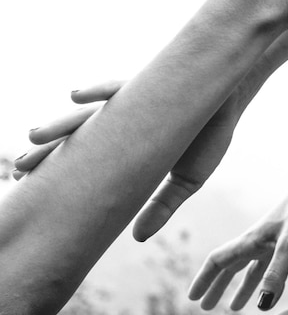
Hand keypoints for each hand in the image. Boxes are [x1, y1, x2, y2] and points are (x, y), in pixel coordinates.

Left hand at [14, 79, 244, 241]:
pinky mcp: (148, 83)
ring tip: (33, 135)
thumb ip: (162, 205)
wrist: (231, 102)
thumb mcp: (187, 180)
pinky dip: (98, 90)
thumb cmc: (209, 137)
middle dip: (46, 150)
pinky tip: (77, 95)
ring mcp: (133, 102)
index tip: (28, 185)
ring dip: (59, 123)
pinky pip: (118, 86)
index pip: (85, 158)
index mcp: (128, 144)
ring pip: (87, 113)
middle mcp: (123, 122)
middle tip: (21, 166)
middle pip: (76, 136)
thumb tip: (137, 238)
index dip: (57, 170)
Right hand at [187, 169, 287, 311]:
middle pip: (231, 266)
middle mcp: (260, 240)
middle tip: (206, 307)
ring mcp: (276, 241)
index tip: (192, 297)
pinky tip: (269, 290)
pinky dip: (265, 281)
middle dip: (218, 286)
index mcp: (252, 238)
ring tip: (234, 308)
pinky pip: (272, 267)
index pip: (219, 260)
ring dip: (240, 287)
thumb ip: (276, 273)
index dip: (204, 279)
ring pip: (251, 268)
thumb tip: (263, 305)